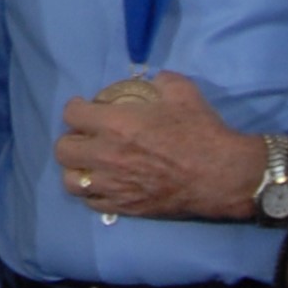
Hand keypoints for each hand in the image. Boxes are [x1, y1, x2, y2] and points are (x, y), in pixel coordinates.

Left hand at [51, 73, 287, 222]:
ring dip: (77, 170)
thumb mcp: (182, 92)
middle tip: (86, 138)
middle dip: (71, 140)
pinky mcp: (127, 207)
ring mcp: (114, 185)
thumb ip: (159, 81)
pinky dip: (94, 193)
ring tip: (91, 165)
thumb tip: (152, 80)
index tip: (84, 108)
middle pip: (63, 149)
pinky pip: (92, 203)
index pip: (71, 114)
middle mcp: (107, 155)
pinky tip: (105, 185)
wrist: (225, 175)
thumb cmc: (202, 132)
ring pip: (72, 181)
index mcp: (115, 124)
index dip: (76, 108)